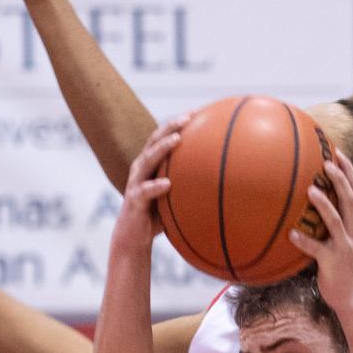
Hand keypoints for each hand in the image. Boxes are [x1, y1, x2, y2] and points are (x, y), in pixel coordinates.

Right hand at [112, 115, 188, 250]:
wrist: (133, 239)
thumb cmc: (156, 218)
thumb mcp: (173, 198)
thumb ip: (188, 187)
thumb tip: (219, 183)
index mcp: (149, 165)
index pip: (161, 138)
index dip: (176, 124)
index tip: (195, 113)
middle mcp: (140, 169)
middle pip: (154, 141)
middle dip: (170, 127)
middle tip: (188, 118)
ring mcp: (135, 183)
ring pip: (147, 160)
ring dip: (162, 148)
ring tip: (177, 139)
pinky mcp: (134, 200)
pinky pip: (145, 191)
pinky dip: (155, 186)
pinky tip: (167, 184)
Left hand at [288, 150, 352, 313]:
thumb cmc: (342, 268)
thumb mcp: (341, 242)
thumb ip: (332, 224)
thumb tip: (312, 207)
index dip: (349, 171)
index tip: (338, 152)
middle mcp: (352, 231)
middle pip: (349, 198)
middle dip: (340, 178)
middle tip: (326, 161)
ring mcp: (344, 246)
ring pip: (336, 220)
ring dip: (324, 204)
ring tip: (310, 189)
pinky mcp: (332, 261)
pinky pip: (317, 249)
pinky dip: (304, 241)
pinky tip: (291, 234)